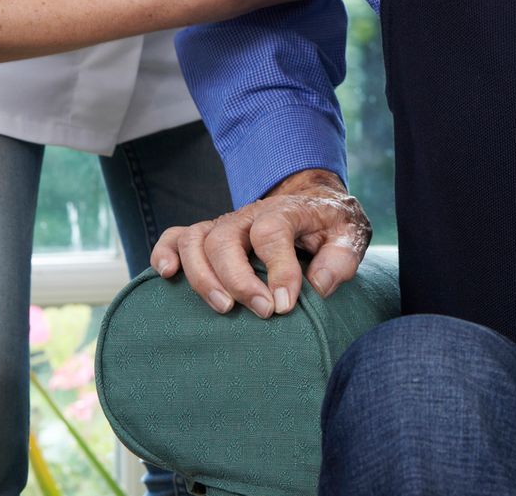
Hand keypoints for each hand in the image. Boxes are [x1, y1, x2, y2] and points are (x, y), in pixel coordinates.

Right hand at [149, 168, 370, 317]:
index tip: (285, 305)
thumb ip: (340, 259)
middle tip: (264, 312)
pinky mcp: (209, 235)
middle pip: (225, 239)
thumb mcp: (350, 235)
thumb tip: (318, 286)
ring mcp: (225, 224)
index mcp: (286, 211)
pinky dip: (164, 252)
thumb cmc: (331, 225)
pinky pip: (174, 237)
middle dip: (239, 279)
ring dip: (202, 276)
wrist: (313, 202)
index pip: (272, 232)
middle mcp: (249, 215)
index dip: (277, 270)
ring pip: (196, 240)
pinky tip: (166, 275)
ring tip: (224, 308)